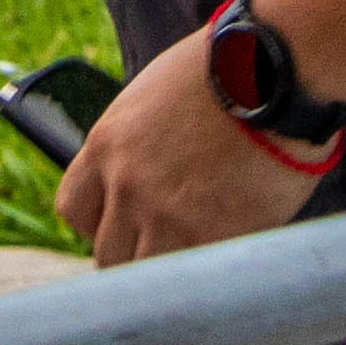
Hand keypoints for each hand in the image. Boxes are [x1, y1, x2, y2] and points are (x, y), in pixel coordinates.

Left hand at [55, 43, 325, 267]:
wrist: (272, 69)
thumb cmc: (224, 70)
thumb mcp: (155, 96)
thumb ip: (135, 144)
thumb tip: (139, 174)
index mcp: (107, 144)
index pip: (73, 209)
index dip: (100, 221)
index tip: (124, 221)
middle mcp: (127, 186)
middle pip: (107, 253)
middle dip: (134, 252)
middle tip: (169, 242)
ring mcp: (167, 216)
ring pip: (148, 275)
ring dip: (172, 269)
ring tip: (201, 253)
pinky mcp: (213, 235)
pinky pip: (198, 275)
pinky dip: (212, 271)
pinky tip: (231, 250)